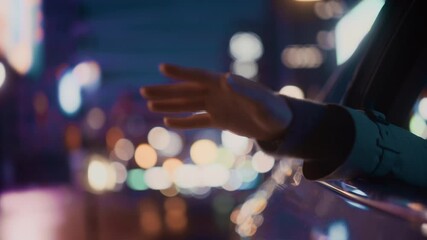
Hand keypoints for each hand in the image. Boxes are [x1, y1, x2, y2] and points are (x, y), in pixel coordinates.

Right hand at [140, 63, 292, 140]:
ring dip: (169, 104)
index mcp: (226, 84)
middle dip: (165, 91)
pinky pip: (197, 120)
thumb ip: (245, 91)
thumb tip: (225, 79)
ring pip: (188, 105)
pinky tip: (168, 120)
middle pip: (186, 91)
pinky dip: (183, 121)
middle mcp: (218, 93)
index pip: (199, 76)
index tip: (162, 68)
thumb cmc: (274, 111)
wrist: (279, 125)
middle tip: (143, 91)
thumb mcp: (262, 102)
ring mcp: (217, 106)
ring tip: (149, 105)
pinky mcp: (219, 120)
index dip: (181, 73)